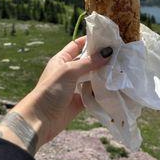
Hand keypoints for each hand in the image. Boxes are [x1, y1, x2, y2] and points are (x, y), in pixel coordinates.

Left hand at [0, 36, 112, 154]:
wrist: (39, 120)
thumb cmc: (51, 90)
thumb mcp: (69, 71)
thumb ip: (88, 62)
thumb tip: (108, 52)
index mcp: (62, 60)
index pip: (77, 45)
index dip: (90, 40)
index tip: (106, 38)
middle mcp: (68, 72)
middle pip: (87, 61)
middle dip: (101, 58)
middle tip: (119, 54)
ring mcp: (74, 87)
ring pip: (92, 77)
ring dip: (103, 74)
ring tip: (120, 69)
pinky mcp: (80, 101)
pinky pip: (93, 93)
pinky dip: (102, 91)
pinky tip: (114, 86)